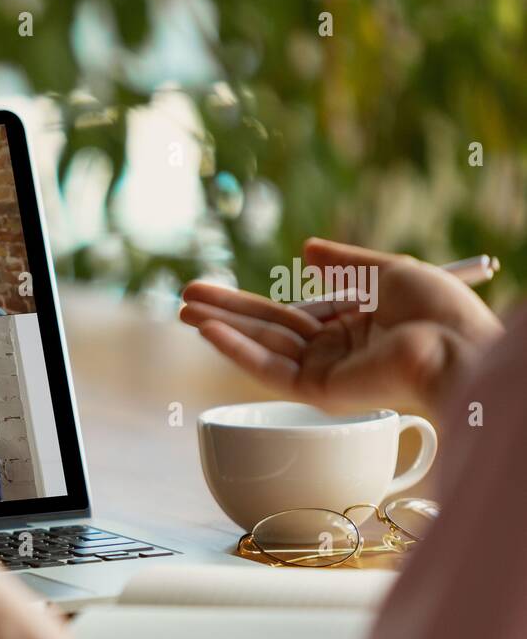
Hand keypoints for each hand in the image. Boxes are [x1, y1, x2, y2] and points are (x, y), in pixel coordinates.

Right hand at [180, 238, 503, 414]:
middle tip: (185, 296)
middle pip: (266, 329)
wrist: (456, 346)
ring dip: (219, 327)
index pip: (290, 315)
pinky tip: (208, 330)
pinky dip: (236, 349)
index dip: (251, 303)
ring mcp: (323, 372)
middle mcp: (333, 352)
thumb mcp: (387, 270)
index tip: (218, 290)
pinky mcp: (317, 388)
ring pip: (260, 347)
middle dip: (224, 312)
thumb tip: (306, 250)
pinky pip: (268, 367)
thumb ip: (343, 262)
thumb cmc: (437, 309)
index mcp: (352, 327)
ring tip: (182, 308)